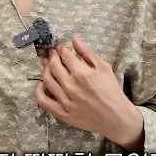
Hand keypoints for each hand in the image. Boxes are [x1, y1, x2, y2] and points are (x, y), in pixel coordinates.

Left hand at [36, 34, 144, 151]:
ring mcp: (65, 101)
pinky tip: (41, 84)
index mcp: (81, 74)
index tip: (59, 47)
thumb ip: (87, 52)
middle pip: (53, 66)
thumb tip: (74, 38)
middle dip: (51, 56)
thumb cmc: (112, 91)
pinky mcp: (62, 113)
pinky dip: (39, 91)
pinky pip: (43, 101)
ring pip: (47, 80)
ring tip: (47, 64)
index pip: (64, 56)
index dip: (60, 49)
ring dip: (45, 69)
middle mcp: (70, 86)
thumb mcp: (103, 67)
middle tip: (52, 53)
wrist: (116, 117)